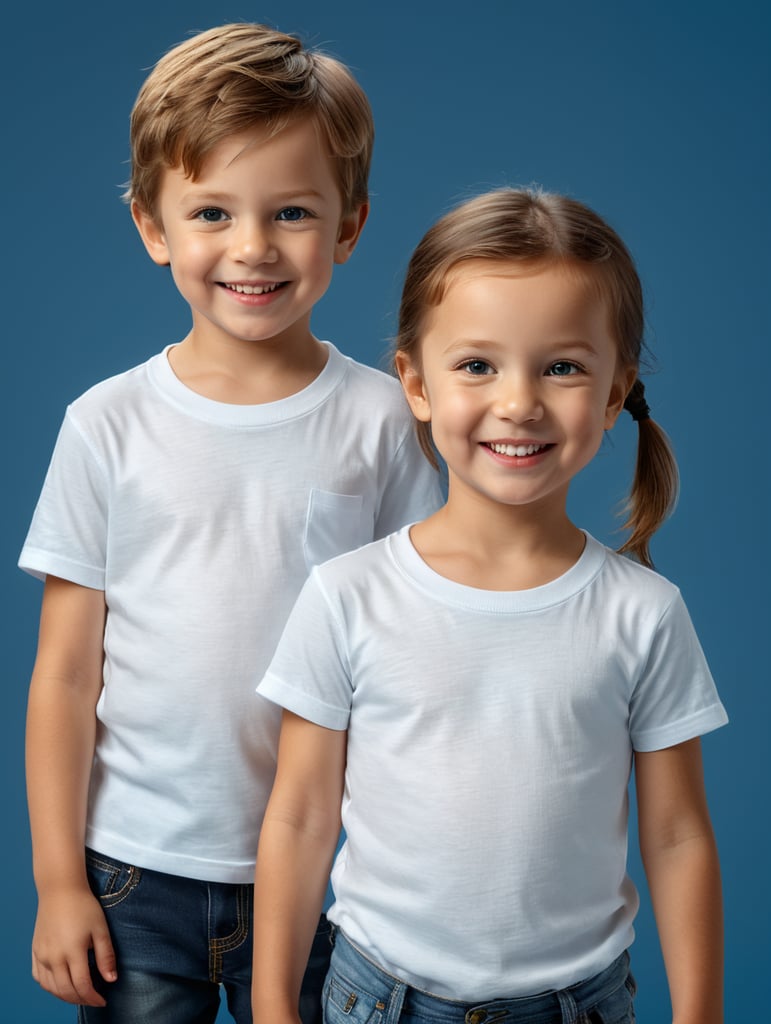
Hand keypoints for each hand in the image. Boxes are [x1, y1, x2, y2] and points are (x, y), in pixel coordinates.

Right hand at [31, 885, 116, 1005]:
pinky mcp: (35, 951)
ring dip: (65, 996)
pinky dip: (50, 987)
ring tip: (79, 995)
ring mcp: (42, 955)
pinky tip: (60, 985)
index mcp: (72, 951)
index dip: (93, 997)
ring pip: (51, 988)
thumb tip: (111, 979)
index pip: (82, 985)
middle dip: (81, 999)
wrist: (60, 890)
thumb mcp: (101, 928)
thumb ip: (106, 956)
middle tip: (93, 999)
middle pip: (66, 990)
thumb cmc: (84, 906)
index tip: (103, 1000)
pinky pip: (39, 978)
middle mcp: (54, 957)